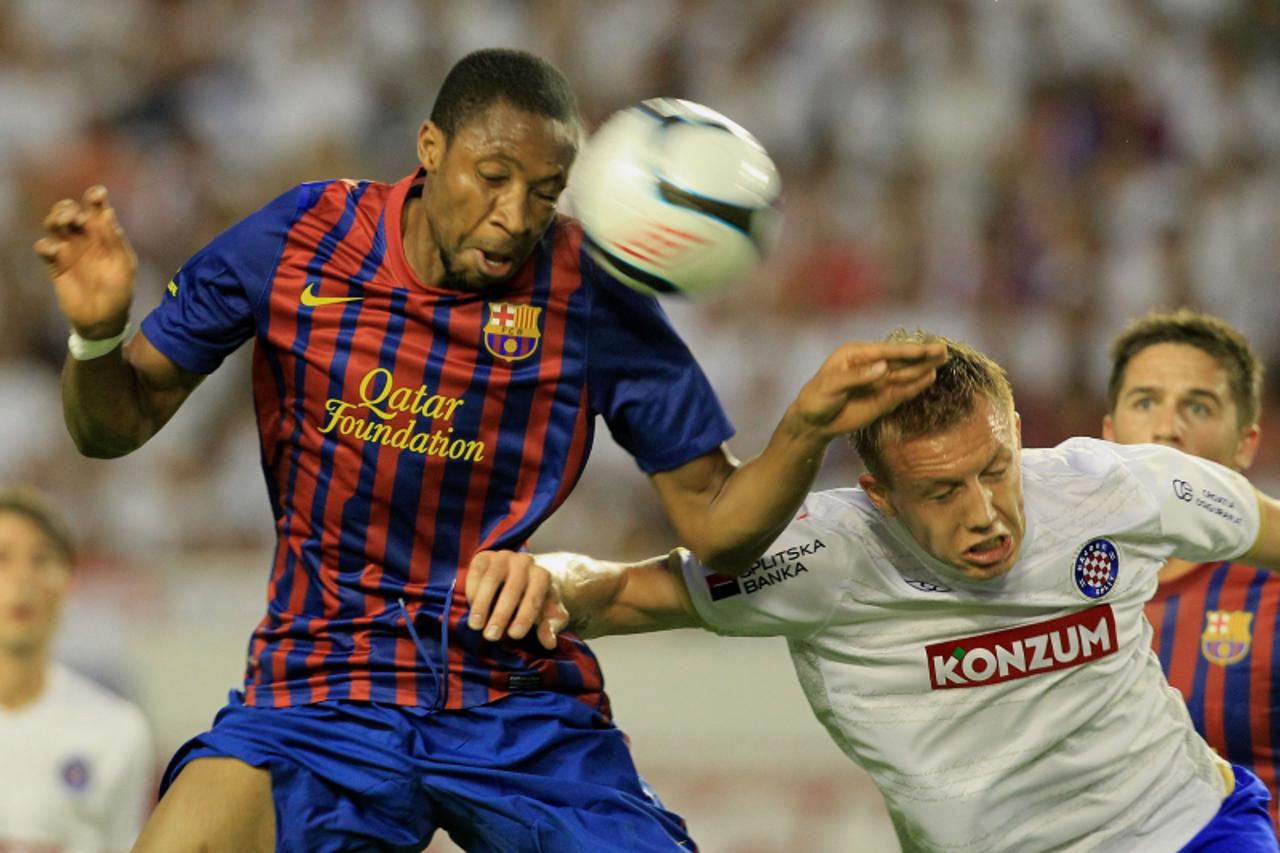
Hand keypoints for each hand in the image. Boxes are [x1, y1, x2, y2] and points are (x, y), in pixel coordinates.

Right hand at [34, 186, 137, 339]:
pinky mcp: (55, 265)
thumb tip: (108, 214)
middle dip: (70, 208)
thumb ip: (115, 241)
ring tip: (65, 223)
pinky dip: (47, 245)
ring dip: (56, 218)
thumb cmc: (119, 290)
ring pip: (54, 224)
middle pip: (69, 210)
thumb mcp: (124, 265)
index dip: (95, 197)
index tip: (98, 195)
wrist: (104, 318)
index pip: (97, 208)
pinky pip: (43, 247)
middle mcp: (84, 237)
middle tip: (77, 217)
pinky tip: (57, 251)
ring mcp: (68, 250)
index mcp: (104, 234)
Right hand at [465, 551, 567, 650]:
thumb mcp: (547, 613)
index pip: (534, 597)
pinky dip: (472, 591)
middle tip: (492, 636)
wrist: (522, 574)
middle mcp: (524, 562)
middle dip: (501, 614)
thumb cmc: (535, 598)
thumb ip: (549, 626)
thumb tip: (549, 642)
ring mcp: (503, 557)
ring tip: (476, 626)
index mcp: (542, 576)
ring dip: (482, 604)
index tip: (514, 635)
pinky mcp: (484, 557)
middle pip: (512, 589)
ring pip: (491, 580)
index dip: (524, 617)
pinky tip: (470, 607)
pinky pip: (476, 573)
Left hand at [785, 340, 947, 440]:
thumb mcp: (831, 386)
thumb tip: (883, 368)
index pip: (887, 351)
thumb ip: (857, 377)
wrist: (813, 422)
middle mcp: (871, 365)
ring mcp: (878, 382)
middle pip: (900, 359)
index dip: (907, 351)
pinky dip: (915, 386)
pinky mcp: (882, 399)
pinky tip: (929, 378)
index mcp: (856, 354)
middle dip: (921, 354)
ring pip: (904, 374)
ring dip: (922, 368)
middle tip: (943, 349)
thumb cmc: (816, 398)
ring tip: (942, 360)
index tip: (925, 349)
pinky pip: (901, 391)